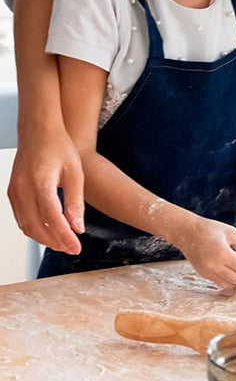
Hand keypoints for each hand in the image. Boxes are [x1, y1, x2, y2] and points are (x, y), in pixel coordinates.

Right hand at [8, 122, 84, 253]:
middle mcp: (22, 189)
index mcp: (40, 182)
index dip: (64, 237)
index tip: (77, 247)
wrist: (38, 131)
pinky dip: (34, 228)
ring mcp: (14, 191)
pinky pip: (21, 218)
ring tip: (63, 243)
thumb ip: (75, 202)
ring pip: (26, 225)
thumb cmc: (59, 148)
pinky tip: (49, 231)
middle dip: (54, 242)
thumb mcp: (75, 172)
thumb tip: (78, 229)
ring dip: (43, 238)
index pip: (52, 218)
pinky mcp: (11, 192)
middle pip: (36, 226)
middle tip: (72, 249)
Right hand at [172, 216, 235, 289]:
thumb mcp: (231, 232)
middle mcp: (214, 265)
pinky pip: (220, 283)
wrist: (187, 233)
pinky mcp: (204, 275)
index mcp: (223, 253)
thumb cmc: (210, 229)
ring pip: (229, 285)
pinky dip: (228, 281)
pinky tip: (232, 272)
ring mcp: (208, 272)